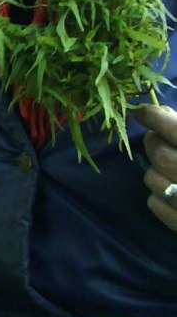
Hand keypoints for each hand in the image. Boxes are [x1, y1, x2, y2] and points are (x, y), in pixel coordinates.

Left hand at [135, 105, 176, 231]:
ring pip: (152, 179)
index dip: (155, 118)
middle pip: (160, 154)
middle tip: (159, 138)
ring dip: (156, 169)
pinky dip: (159, 194)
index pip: (176, 130)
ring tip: (172, 167)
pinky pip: (155, 204)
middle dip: (154, 142)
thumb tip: (164, 114)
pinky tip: (175, 191)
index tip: (142, 112)